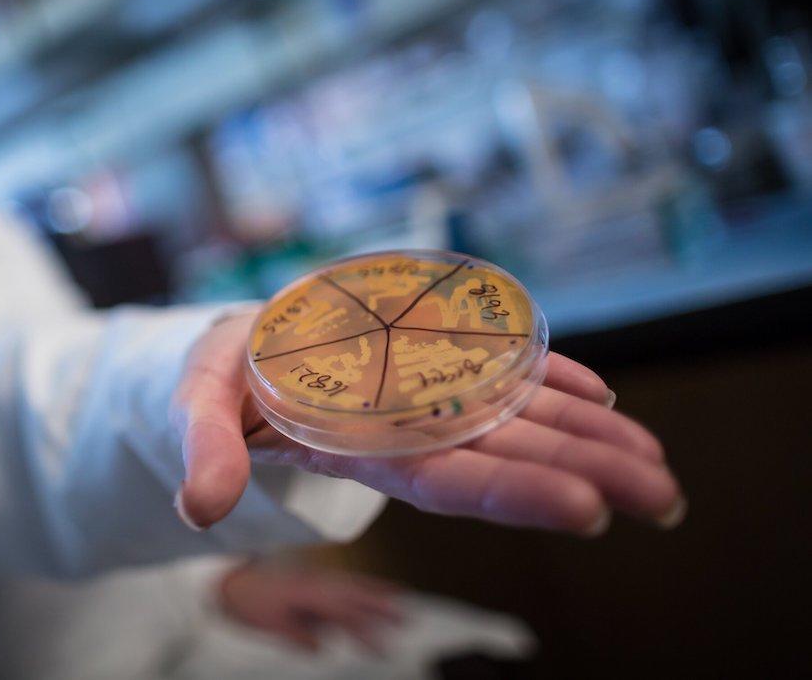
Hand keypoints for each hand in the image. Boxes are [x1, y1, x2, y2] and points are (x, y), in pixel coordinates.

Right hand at [172, 313, 683, 534]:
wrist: (227, 350)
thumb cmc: (214, 383)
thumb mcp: (198, 407)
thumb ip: (207, 451)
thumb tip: (200, 506)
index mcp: (358, 447)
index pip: (446, 480)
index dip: (512, 494)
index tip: (586, 510)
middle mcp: (404, 427)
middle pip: (504, 455)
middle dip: (583, 473)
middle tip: (661, 493)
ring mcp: (420, 394)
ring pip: (515, 416)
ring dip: (587, 434)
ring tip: (653, 457)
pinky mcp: (426, 359)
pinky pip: (495, 369)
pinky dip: (550, 378)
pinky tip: (601, 390)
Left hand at [216, 560, 403, 652]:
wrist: (226, 576)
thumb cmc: (247, 601)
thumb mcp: (271, 625)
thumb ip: (299, 636)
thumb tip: (321, 647)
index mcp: (309, 593)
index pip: (346, 614)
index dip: (367, 630)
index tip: (385, 647)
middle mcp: (315, 581)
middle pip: (355, 593)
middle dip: (382, 605)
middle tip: (408, 616)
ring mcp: (313, 577)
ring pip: (351, 584)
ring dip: (375, 592)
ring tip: (399, 599)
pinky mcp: (309, 578)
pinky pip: (340, 582)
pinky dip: (358, 586)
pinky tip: (367, 592)